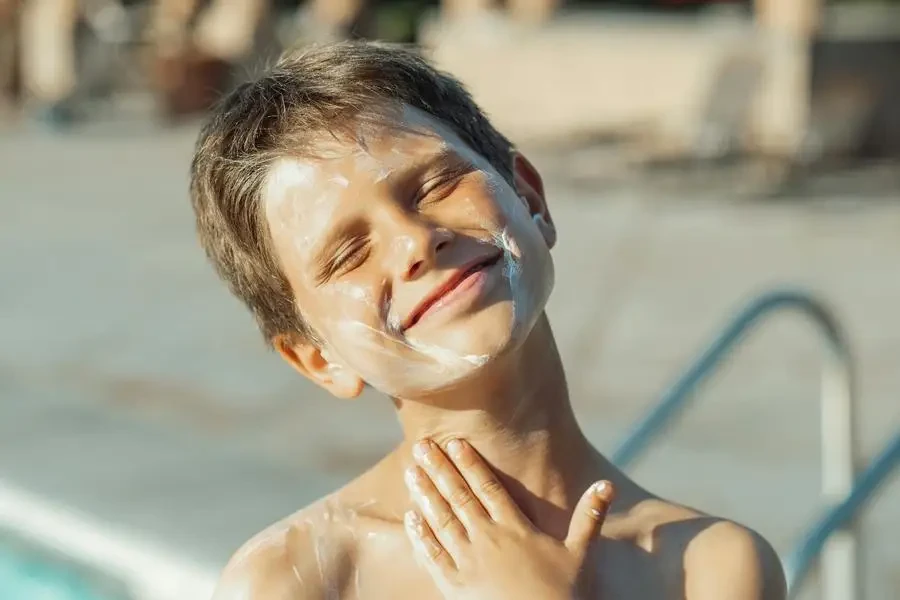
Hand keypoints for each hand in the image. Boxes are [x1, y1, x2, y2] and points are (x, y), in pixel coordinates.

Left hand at [403, 438, 613, 599]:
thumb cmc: (564, 595)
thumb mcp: (580, 554)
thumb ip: (590, 517)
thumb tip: (608, 485)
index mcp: (515, 528)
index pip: (489, 487)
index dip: (471, 463)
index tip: (455, 442)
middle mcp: (488, 539)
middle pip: (459, 497)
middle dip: (439, 469)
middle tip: (422, 445)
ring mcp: (468, 561)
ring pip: (441, 520)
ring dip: (425, 494)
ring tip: (412, 472)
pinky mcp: (455, 585)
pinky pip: (433, 555)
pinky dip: (420, 535)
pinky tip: (410, 517)